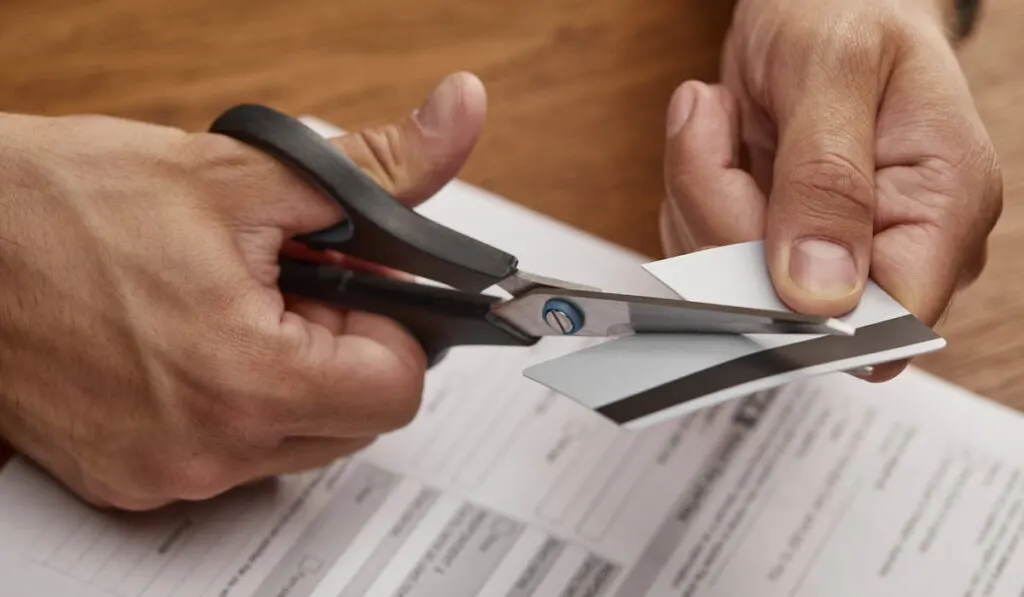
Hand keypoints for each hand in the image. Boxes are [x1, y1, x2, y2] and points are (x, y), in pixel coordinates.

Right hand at [0, 72, 486, 509]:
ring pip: (298, 442)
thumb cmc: (65, 204)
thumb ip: (377, 162)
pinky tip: (194, 344)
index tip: (353, 287)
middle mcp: (209, 448)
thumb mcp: (244, 171)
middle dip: (342, 348)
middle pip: (355, 420)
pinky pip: (233, 455)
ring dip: (292, 377)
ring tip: (233, 309)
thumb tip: (457, 116)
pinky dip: (237, 404)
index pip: (398, 389)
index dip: (389, 327)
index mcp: (248, 378)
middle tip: (288, 287)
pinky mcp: (132, 479)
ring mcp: (168, 472)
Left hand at [660, 0, 1001, 379]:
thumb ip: (826, 182)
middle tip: (715, 123)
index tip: (744, 236)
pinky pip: (704, 251)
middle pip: (783, 304)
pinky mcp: (773, 241)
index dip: (800, 306)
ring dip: (700, 194)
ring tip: (722, 114)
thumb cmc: (849, 13)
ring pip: (727, 280)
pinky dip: (693, 193)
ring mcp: (828, 248)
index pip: (881, 322)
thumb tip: (820, 296)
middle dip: (724, 216)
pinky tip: (719, 137)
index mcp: (941, 208)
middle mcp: (890, 243)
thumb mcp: (835, 71)